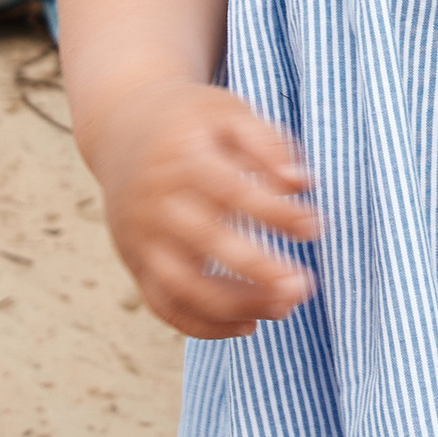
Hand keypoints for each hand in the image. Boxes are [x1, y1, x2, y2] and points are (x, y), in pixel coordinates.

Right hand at [89, 78, 319, 338]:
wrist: (122, 128)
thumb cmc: (189, 122)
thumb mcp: (226, 110)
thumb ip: (267, 143)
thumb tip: (301, 184)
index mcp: (181, 157)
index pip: (232, 192)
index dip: (276, 213)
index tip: (315, 226)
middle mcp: (156, 201)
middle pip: (206, 242)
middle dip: (258, 270)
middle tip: (304, 285)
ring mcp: (142, 237)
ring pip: (182, 285)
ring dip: (235, 305)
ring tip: (284, 309)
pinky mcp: (136, 263)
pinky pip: (164, 306)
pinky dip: (203, 325)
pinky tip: (248, 324)